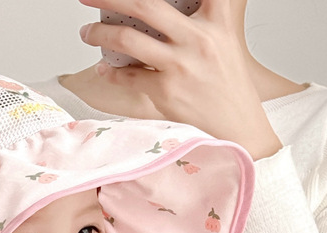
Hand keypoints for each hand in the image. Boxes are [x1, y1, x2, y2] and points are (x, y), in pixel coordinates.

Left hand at [77, 0, 281, 158]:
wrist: (238, 126)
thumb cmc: (227, 83)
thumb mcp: (226, 37)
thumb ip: (206, 14)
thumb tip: (162, 9)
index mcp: (217, 18)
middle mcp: (198, 38)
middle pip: (144, 4)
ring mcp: (181, 65)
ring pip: (128, 40)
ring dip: (99, 34)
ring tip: (87, 33)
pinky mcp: (167, 91)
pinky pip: (128, 76)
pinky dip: (111, 72)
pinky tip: (103, 68)